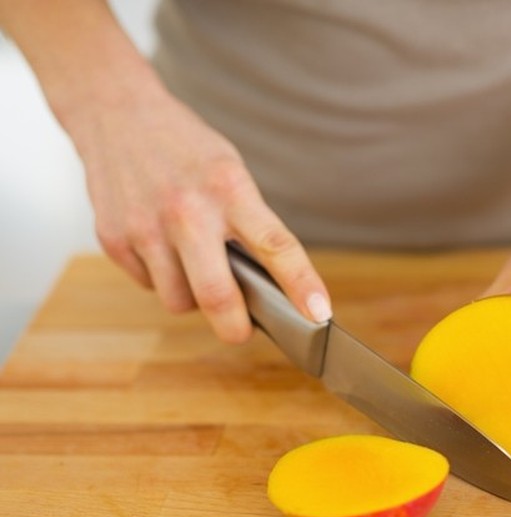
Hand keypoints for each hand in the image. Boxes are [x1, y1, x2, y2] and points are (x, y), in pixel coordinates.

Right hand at [71, 88, 331, 342]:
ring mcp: (146, 227)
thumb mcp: (231, 173)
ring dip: (194, 300)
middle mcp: (188, 211)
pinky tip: (162, 249)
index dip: (302, 284)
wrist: (116, 114)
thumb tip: (267, 286)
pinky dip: (162, 279)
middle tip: (243, 330)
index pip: (276, 246)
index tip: (319, 314)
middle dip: (235, 329)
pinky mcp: (114, 239)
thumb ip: (248, 223)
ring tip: (195, 269)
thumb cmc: (186, 149)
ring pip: (179, 301)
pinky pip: (149, 286)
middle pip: (217, 296)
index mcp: (229, 190)